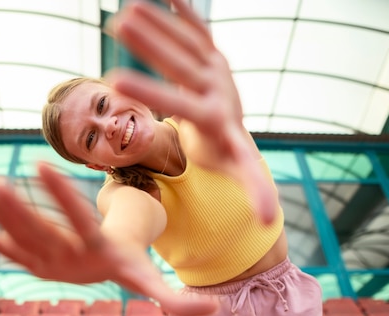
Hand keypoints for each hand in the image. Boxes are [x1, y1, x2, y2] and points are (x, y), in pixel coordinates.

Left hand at [0, 162, 216, 315]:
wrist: (101, 273)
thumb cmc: (128, 265)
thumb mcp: (149, 278)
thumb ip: (174, 299)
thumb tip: (213, 313)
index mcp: (95, 253)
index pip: (77, 221)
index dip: (60, 196)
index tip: (40, 165)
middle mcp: (66, 259)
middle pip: (39, 231)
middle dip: (16, 209)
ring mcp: (46, 262)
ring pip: (19, 237)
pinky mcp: (32, 262)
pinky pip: (9, 251)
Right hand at [106, 0, 276, 223]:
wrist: (232, 124)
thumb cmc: (225, 151)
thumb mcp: (240, 171)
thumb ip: (256, 189)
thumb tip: (272, 221)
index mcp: (219, 117)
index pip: (187, 106)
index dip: (156, 95)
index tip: (116, 85)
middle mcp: (219, 87)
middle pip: (184, 64)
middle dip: (152, 46)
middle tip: (120, 26)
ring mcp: (215, 67)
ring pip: (187, 41)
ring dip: (158, 23)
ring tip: (126, 10)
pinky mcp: (212, 54)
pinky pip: (197, 29)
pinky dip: (182, 11)